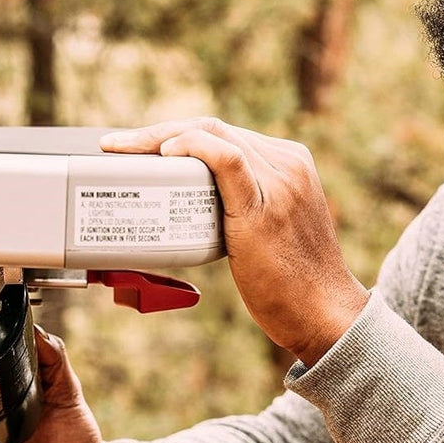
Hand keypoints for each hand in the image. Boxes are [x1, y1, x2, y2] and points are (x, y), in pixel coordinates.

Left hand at [101, 117, 369, 363]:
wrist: (324, 314)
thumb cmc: (293, 284)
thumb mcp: (272, 229)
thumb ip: (245, 208)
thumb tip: (193, 210)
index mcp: (291, 162)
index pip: (224, 132)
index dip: (178, 133)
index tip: (143, 146)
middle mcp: (288, 164)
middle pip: (213, 127)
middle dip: (159, 131)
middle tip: (119, 146)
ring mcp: (280, 183)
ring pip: (213, 135)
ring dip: (159, 137)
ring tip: (123, 150)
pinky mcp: (265, 207)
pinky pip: (227, 160)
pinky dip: (193, 148)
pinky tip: (166, 154)